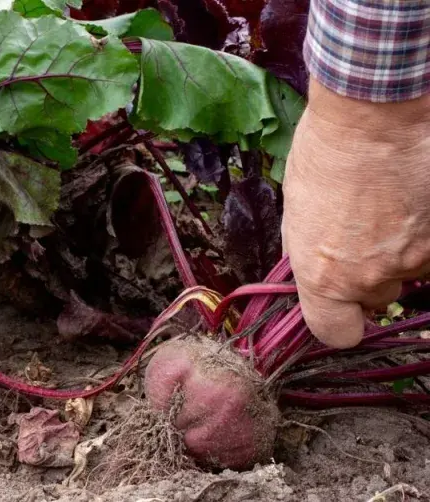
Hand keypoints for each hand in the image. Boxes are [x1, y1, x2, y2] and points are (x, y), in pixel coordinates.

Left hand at [282, 78, 429, 347]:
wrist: (378, 112)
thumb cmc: (327, 151)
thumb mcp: (297, 207)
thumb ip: (307, 249)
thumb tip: (308, 269)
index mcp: (325, 276)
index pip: (335, 334)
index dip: (338, 321)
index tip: (340, 305)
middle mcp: (373, 277)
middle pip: (377, 298)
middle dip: (372, 273)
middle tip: (367, 229)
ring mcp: (418, 259)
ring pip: (414, 271)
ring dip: (405, 249)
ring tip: (394, 203)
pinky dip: (428, 230)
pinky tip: (417, 198)